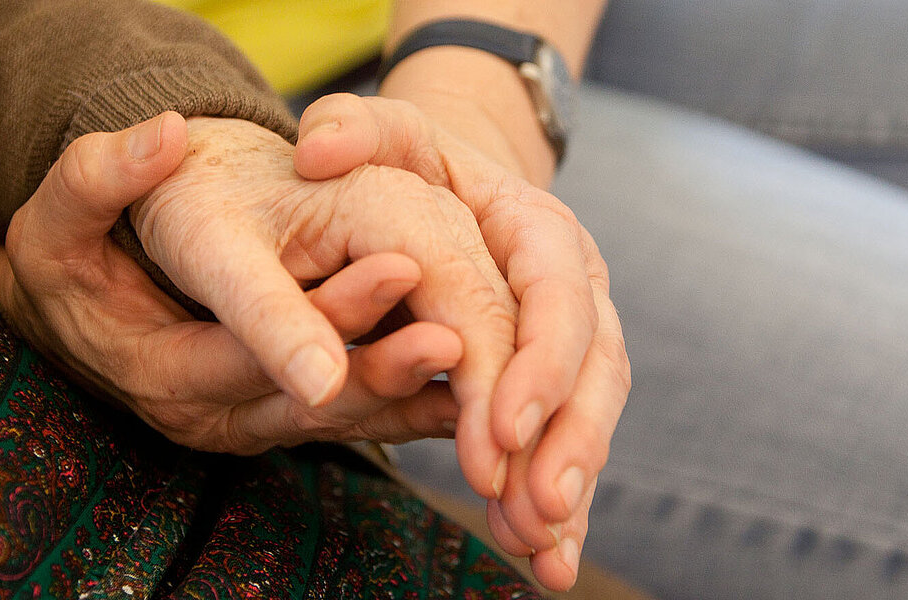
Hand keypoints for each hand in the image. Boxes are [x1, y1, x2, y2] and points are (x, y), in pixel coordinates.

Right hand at [0, 113, 463, 453]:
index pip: (244, 350)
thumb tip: (165, 135)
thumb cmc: (66, 266)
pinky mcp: (275, 421)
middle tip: (457, 329)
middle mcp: (207, 413)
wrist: (70, 316)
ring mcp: (247, 426)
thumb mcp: (57, 220)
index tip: (394, 270)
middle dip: (384, 365)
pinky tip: (461, 391)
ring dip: (405, 392)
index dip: (320, 319)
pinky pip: (350, 424)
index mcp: (157, 367)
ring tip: (473, 352)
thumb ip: (99, 177)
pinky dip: (405, 411)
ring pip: (339, 421)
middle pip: (308, 401)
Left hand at [293, 94, 629, 589]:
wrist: (444, 183)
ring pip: (587, 414)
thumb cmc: (403, 164)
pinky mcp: (554, 380)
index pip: (550, 293)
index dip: (534, 363)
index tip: (500, 427)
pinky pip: (565, 443)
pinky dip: (557, 502)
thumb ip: (351, 131)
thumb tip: (317, 146)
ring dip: (564, 485)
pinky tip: (544, 561)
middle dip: (566, 440)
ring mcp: (571, 337)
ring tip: (536, 548)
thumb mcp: (377, 135)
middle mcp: (571, 283)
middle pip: (590, 365)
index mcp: (535, 226)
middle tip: (530, 506)